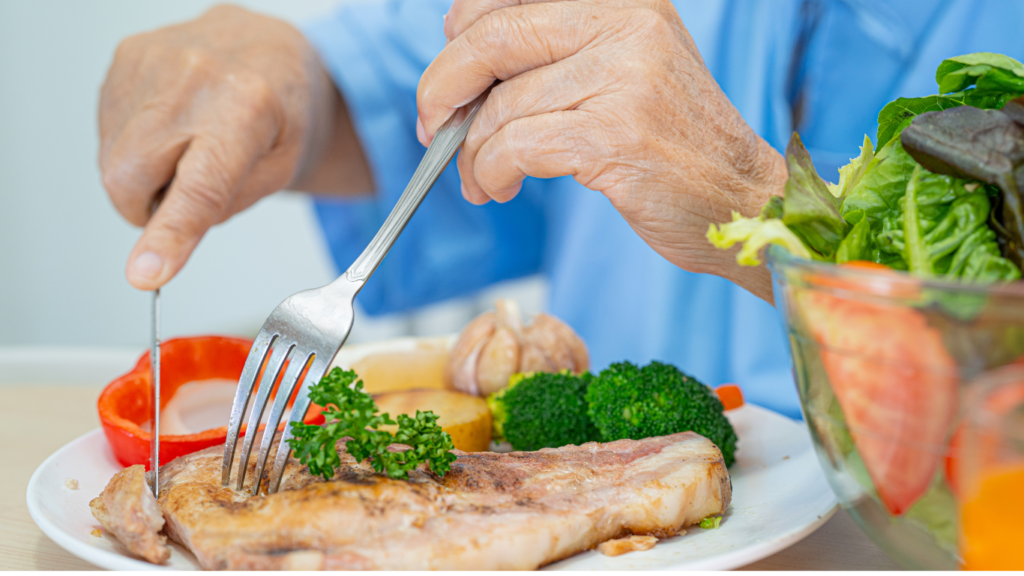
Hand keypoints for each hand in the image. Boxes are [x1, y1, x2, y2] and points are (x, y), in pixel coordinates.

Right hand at [99, 5, 367, 289]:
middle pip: (132, 178)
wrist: (270, 47)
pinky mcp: (125, 57)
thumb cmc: (283, 107)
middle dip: (152, 207)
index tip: (146, 273)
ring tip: (190, 145)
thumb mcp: (282, 168)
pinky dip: (136, 147)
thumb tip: (166, 245)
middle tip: (194, 187)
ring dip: (144, 175)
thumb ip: (228, 205)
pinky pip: (108, 132)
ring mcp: (152, 61)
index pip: (200, 185)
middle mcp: (194, 77)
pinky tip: (172, 126)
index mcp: (248, 106)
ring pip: (113, 161)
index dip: (171, 234)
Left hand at [417, 0, 785, 299]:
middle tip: (433, 129)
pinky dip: (493, 171)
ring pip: (500, 105)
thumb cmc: (675, 144)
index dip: (459, 37)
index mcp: (623, 1)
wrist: (741, 199)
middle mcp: (626, 23)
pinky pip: (516, 146)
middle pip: (492, 39)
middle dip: (443, 88)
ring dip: (472, 152)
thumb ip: (559, 52)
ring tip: (480, 179)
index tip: (447, 80)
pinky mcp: (615, 134)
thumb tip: (463, 58)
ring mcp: (624, 77)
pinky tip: (499, 187)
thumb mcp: (626, 70)